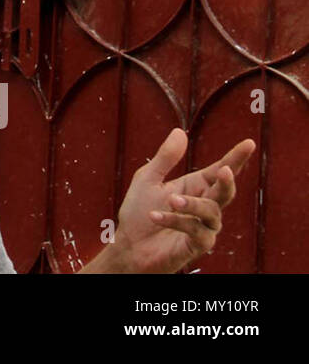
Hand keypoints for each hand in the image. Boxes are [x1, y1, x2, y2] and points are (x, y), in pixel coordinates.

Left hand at [105, 128, 254, 272]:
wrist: (128, 245)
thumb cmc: (139, 212)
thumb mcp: (148, 179)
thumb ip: (165, 158)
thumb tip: (180, 132)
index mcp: (194, 187)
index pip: (219, 171)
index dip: (235, 158)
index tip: (249, 143)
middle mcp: (203, 206)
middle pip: (225, 192)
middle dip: (227, 181)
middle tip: (224, 170)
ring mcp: (203, 227)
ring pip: (211, 211)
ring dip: (191, 204)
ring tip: (171, 199)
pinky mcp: (197, 246)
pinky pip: (196, 231)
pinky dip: (175, 221)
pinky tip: (156, 215)